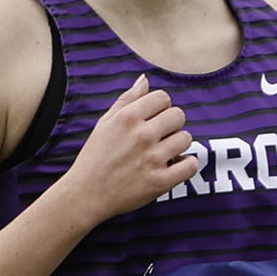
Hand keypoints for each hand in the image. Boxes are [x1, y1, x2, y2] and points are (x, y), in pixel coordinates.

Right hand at [66, 74, 198, 219]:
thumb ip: (126, 100)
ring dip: (178, 144)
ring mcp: (152, 159)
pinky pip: (190, 165)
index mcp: (128, 118)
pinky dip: (188, 164)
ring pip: (185, 138)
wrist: (85, 195)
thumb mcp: (104, 123)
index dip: (161, 107)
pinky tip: (177, 165)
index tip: (154, 119)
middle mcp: (142, 135)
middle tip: (161, 136)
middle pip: (178, 116)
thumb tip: (145, 80)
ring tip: (166, 152)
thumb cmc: (94, 158)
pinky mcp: (160, 182)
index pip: (163, 98)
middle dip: (172, 124)